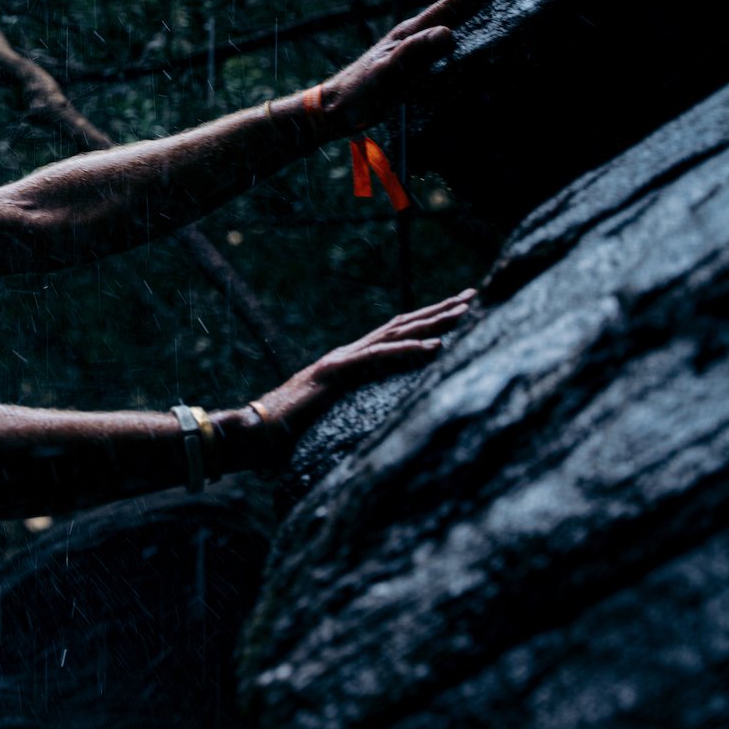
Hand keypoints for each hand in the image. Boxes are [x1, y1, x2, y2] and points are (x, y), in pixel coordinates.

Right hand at [250, 289, 476, 448]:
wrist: (254, 432)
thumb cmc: (289, 433)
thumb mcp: (334, 417)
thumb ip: (355, 408)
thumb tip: (381, 420)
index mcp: (349, 362)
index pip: (396, 335)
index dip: (428, 321)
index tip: (459, 310)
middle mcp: (347, 354)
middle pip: (402, 326)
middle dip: (440, 310)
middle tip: (475, 296)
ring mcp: (340, 361)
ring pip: (395, 335)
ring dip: (433, 322)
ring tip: (465, 312)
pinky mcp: (334, 375)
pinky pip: (377, 360)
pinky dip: (407, 351)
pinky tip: (435, 347)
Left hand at [317, 0, 531, 134]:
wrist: (336, 108)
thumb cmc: (359, 93)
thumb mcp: (386, 74)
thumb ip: (413, 53)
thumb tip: (448, 33)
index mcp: (414, 29)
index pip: (457, 1)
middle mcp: (420, 30)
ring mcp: (421, 43)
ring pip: (464, 12)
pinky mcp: (422, 59)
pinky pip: (459, 32)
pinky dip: (479, 20)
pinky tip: (491, 22)